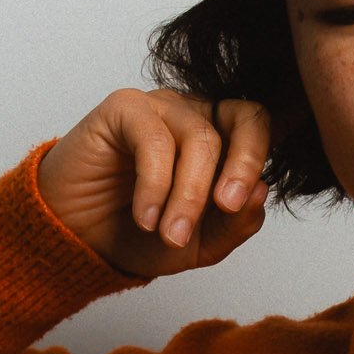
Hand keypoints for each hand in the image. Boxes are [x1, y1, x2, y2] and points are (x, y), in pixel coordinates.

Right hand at [36, 87, 271, 278]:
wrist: (79, 241)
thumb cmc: (141, 236)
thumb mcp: (201, 245)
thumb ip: (237, 224)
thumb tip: (262, 191)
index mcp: (225, 141)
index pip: (264, 127)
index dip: (274, 148)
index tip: (255, 190)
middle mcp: (198, 116)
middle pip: (246, 118)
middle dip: (244, 166)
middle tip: (228, 208)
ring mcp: (163, 108)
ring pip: (201, 140)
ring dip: (189, 195)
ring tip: (171, 234)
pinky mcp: (124, 108)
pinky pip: (156, 142)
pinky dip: (155, 187)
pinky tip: (146, 219)